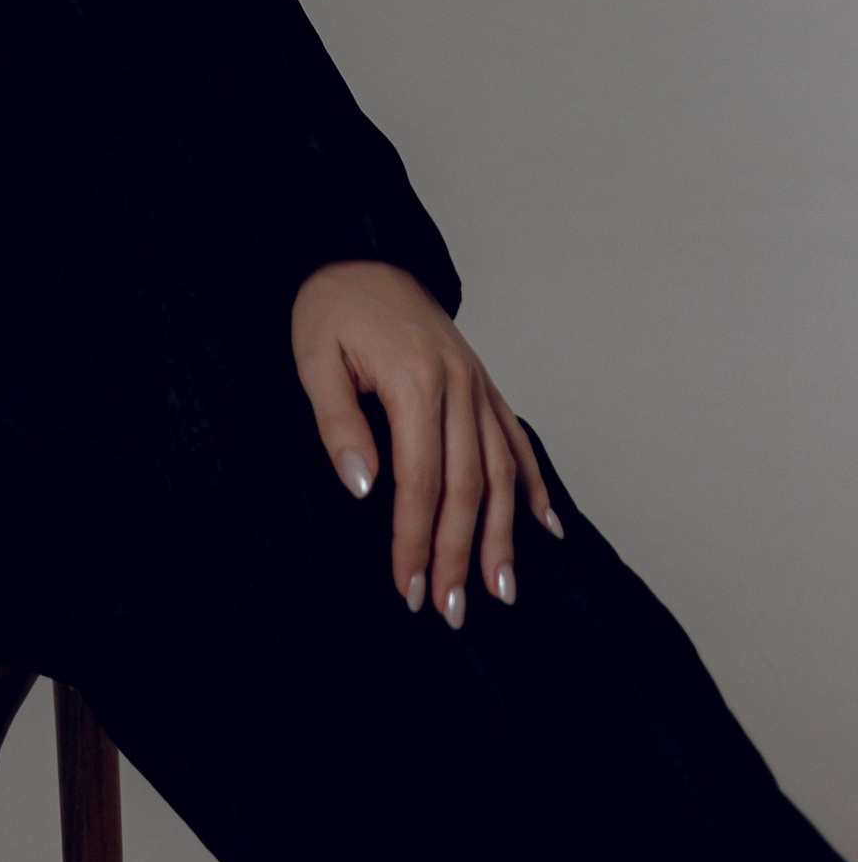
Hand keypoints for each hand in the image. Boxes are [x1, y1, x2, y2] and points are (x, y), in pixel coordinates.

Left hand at [290, 258, 561, 627]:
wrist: (360, 251)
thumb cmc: (331, 305)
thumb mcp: (314, 357)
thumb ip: (337, 422)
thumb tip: (363, 488)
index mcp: (415, 381)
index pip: (420, 482)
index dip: (415, 540)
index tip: (408, 588)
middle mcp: (458, 384)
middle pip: (467, 486)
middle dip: (459, 554)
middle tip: (450, 610)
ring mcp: (477, 383)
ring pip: (502, 471)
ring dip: (502, 535)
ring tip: (502, 591)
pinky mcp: (483, 381)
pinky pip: (516, 438)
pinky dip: (534, 485)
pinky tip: (547, 528)